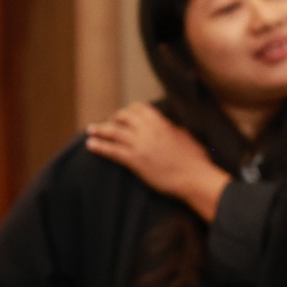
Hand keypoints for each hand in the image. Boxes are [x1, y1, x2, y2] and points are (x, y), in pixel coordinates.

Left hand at [85, 103, 229, 220]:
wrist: (195, 178)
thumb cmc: (196, 160)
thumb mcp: (185, 136)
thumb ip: (172, 129)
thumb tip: (168, 126)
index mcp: (161, 122)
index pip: (139, 108)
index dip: (128, 111)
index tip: (123, 116)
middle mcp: (148, 130)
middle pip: (123, 117)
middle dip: (113, 119)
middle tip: (106, 124)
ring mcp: (140, 144)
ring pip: (113, 132)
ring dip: (99, 130)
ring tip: (90, 130)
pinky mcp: (135, 160)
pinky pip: (112, 150)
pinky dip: (99, 146)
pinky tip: (90, 146)